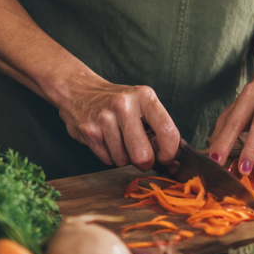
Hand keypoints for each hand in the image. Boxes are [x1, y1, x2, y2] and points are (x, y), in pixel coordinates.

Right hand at [54, 74, 179, 169]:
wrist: (80, 91)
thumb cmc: (119, 102)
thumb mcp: (142, 103)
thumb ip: (158, 127)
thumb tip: (173, 161)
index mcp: (144, 97)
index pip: (166, 129)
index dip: (169, 151)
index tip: (166, 157)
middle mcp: (124, 105)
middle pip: (142, 153)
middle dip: (145, 162)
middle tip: (143, 158)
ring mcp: (104, 118)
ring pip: (123, 160)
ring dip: (124, 158)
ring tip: (120, 140)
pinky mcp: (89, 131)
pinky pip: (107, 160)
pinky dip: (110, 157)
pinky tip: (107, 141)